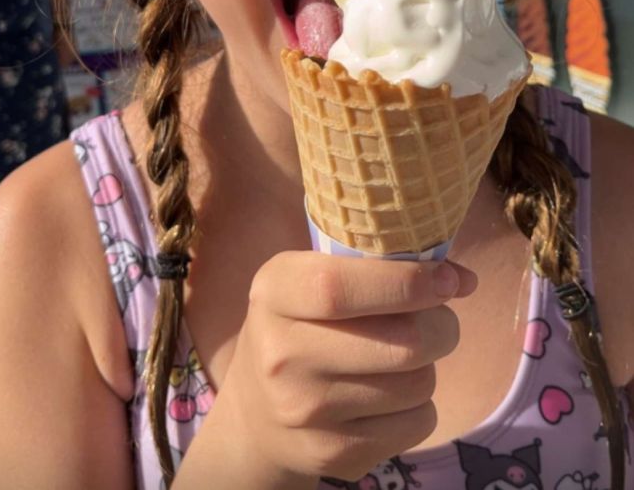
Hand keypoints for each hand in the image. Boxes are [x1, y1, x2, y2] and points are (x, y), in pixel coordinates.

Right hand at [214, 251, 476, 482]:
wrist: (257, 413)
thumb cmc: (301, 324)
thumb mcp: (311, 277)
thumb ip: (377, 265)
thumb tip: (463, 278)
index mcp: (274, 293)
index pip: (339, 287)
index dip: (405, 282)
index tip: (448, 280)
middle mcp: (281, 354)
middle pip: (398, 343)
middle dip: (441, 326)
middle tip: (440, 318)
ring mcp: (305, 411)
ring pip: (416, 383)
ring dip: (428, 366)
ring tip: (402, 356)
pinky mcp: (333, 455)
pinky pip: (417, 423)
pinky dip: (420, 406)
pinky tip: (391, 396)